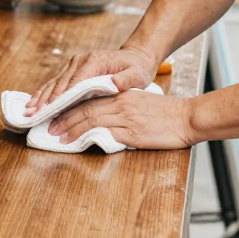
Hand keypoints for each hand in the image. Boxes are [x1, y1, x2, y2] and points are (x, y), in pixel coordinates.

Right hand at [25, 45, 157, 114]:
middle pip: (61, 82)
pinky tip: (34, 103)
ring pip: (54, 82)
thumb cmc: (136, 68)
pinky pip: (56, 82)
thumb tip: (115, 83)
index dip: (63, 95)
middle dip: (47, 99)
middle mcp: (81, 60)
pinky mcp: (72, 69)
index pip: (75, 81)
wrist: (134, 58)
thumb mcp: (137, 74)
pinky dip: (44, 93)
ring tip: (28, 110)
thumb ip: (128, 79)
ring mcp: (74, 64)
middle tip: (34, 113)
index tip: (51, 107)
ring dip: (41, 96)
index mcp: (94, 61)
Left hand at [48, 89, 196, 150]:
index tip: (58, 114)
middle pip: (85, 109)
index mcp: (122, 94)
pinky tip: (78, 143)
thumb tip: (102, 118)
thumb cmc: (167, 113)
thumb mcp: (141, 103)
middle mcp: (121, 103)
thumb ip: (122, 107)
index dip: (71, 107)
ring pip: (90, 120)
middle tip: (50, 127)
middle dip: (64, 119)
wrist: (187, 118)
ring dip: (70, 129)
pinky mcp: (132, 133)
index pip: (89, 98)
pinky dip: (88, 138)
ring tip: (58, 137)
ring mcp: (126, 118)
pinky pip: (105, 134)